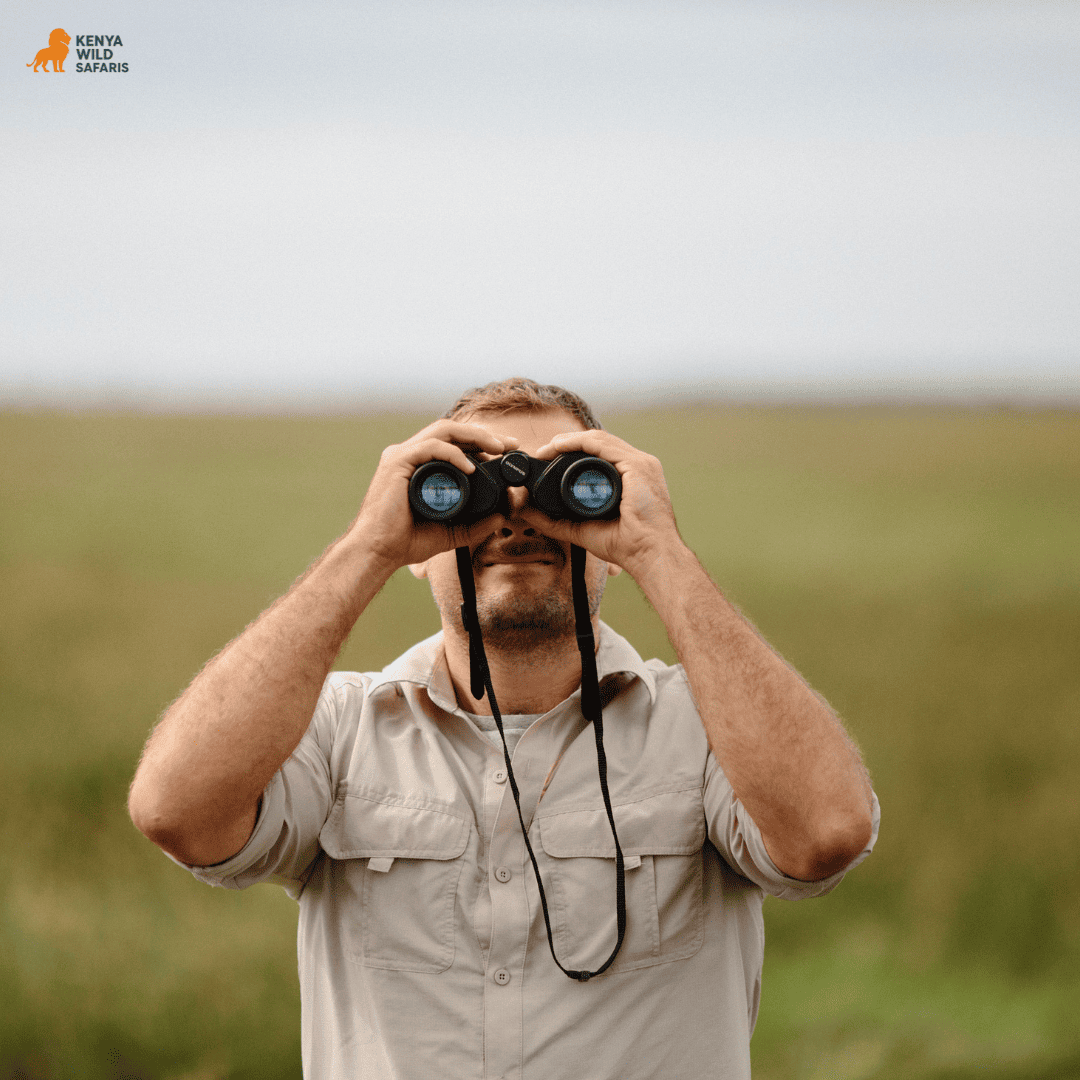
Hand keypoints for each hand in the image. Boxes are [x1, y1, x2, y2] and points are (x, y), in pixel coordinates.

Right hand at [350, 419, 519, 571]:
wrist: (379, 552)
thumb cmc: (407, 540)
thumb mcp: (451, 531)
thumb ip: (476, 524)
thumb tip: (502, 516)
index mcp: (421, 465)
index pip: (456, 442)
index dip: (483, 443)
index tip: (507, 452)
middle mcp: (412, 454)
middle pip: (453, 431)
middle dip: (484, 434)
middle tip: (510, 445)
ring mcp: (403, 455)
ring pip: (444, 430)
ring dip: (474, 435)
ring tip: (497, 448)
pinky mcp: (397, 462)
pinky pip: (430, 447)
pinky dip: (454, 453)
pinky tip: (472, 466)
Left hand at [521, 430, 684, 579]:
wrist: (648, 554)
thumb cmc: (626, 545)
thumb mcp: (582, 528)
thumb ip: (554, 521)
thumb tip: (525, 511)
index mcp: (631, 477)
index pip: (599, 455)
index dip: (572, 453)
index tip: (547, 459)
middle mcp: (638, 466)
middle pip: (598, 444)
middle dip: (568, 444)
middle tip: (543, 452)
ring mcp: (640, 463)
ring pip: (598, 440)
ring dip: (569, 440)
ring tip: (547, 447)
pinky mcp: (638, 465)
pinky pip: (602, 445)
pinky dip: (578, 442)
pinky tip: (560, 445)